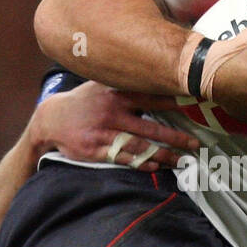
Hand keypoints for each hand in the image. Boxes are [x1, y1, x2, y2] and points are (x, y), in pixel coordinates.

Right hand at [38, 83, 199, 169]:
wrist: (51, 119)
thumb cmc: (84, 101)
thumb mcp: (102, 85)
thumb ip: (127, 85)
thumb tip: (158, 80)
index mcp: (116, 94)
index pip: (151, 98)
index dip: (174, 103)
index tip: (194, 107)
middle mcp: (112, 113)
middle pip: (150, 128)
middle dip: (175, 137)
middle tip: (195, 144)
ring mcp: (104, 133)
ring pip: (139, 146)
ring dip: (162, 155)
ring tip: (181, 161)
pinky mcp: (96, 150)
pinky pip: (123, 158)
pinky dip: (140, 163)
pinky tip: (155, 166)